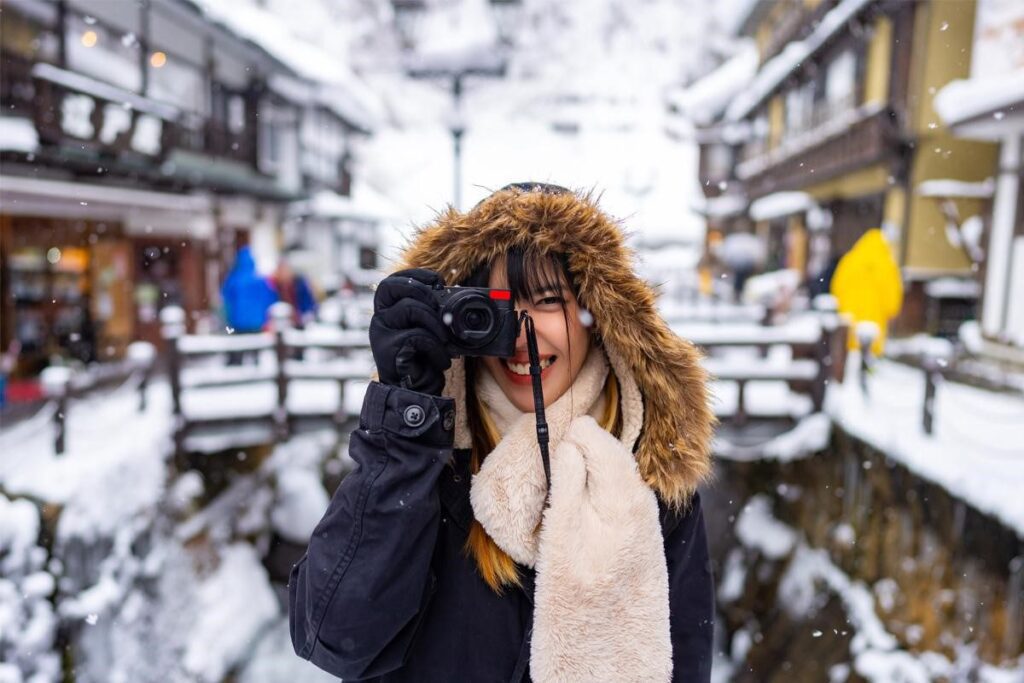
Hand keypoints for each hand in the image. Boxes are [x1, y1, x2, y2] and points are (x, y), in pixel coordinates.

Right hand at [369, 269, 451, 394]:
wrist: (416, 393)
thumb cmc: (423, 360)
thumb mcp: (427, 330)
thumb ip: (430, 312)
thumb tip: (450, 294)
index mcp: (387, 311)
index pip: (392, 282)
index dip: (415, 276)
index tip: (438, 281)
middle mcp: (379, 320)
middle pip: (393, 287)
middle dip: (422, 292)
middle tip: (440, 309)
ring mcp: (381, 334)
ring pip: (410, 309)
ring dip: (436, 325)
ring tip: (445, 343)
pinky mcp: (387, 350)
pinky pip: (417, 336)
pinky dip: (435, 348)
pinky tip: (440, 360)